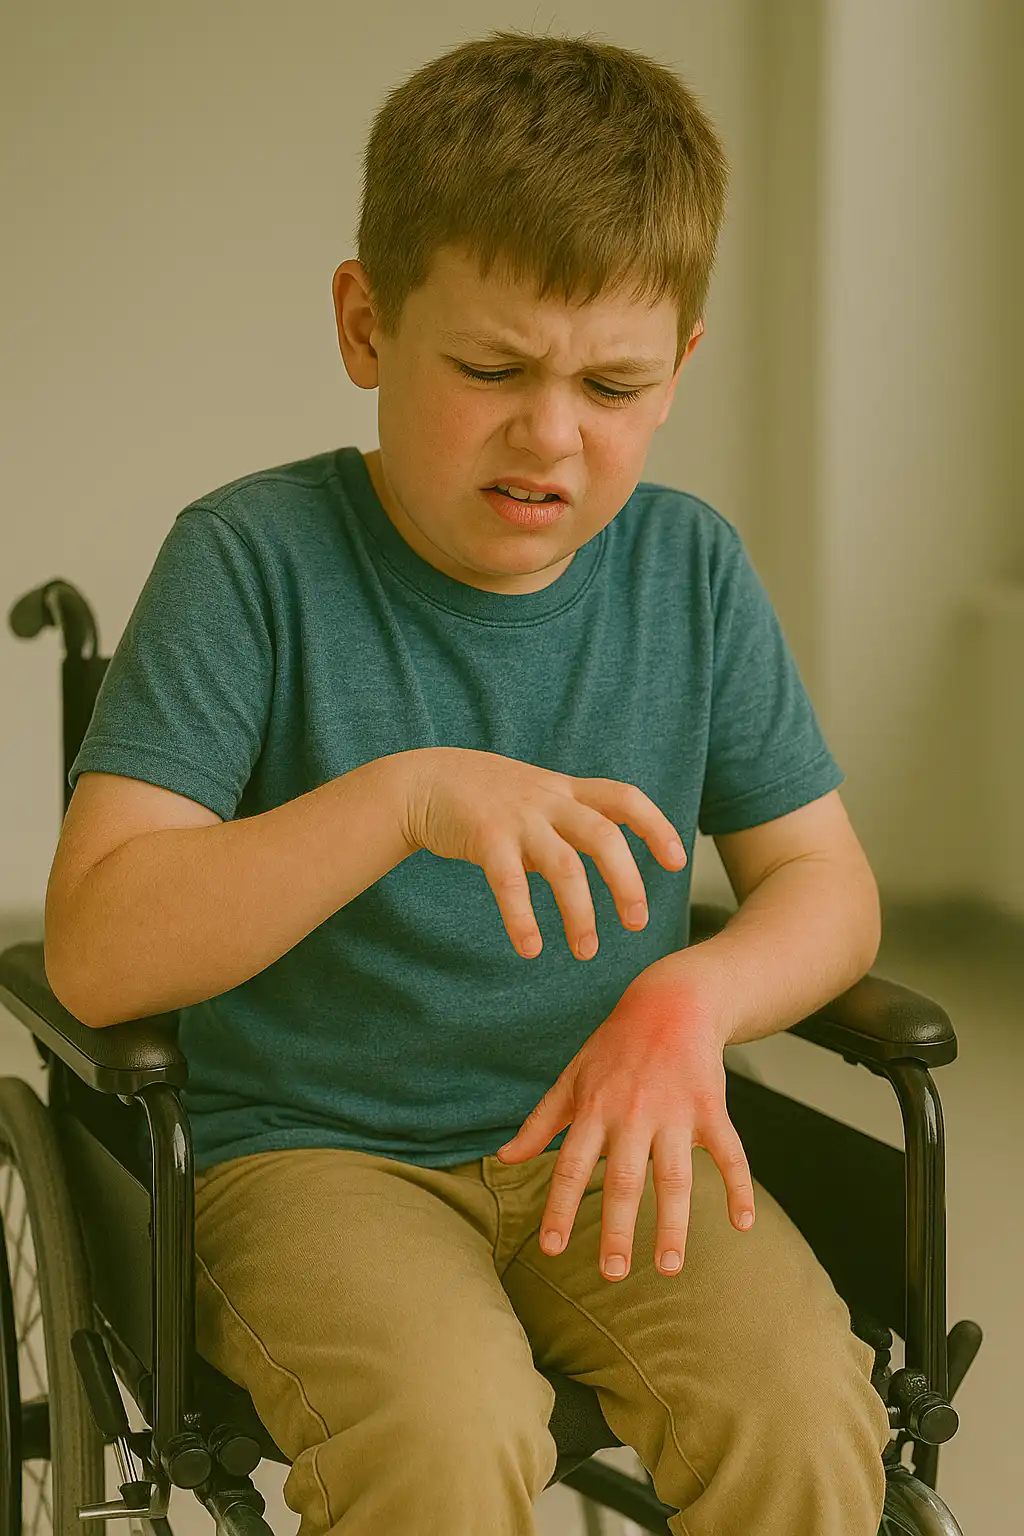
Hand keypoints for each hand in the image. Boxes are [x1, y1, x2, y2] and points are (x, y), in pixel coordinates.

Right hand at [400, 746, 686, 958]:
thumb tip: (596, 874)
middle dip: (626, 881)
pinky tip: (530, 948)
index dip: (656, 826)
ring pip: (564, 866)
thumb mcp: (536, 799)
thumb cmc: (487, 797)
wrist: (425, 781)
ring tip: (586, 950)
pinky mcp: (484, 837)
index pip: (624, 798)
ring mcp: (518, 817)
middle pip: (603, 836)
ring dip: (580, 912)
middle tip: (636, 923)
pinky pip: (510, 883)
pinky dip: (522, 918)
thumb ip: (567, 827)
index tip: (677, 861)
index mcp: (566, 791)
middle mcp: (549, 800)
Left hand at [496, 956, 755, 1279]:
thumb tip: (504, 1158)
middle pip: (622, 1179)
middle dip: (616, 1228)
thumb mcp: (572, 1078)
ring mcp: (675, 1112)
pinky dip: (739, 1187)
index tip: (552, 1249)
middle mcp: (632, 1113)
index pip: (570, 1166)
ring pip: (674, 1176)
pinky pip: (729, 1153)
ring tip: (667, 1267)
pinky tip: (743, 1223)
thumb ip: (541, 1122)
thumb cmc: (614, 1046)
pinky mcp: (710, 1108)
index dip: (559, 1207)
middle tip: (612, 1274)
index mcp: (594, 1109)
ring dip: (672, 1223)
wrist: (670, 1002)